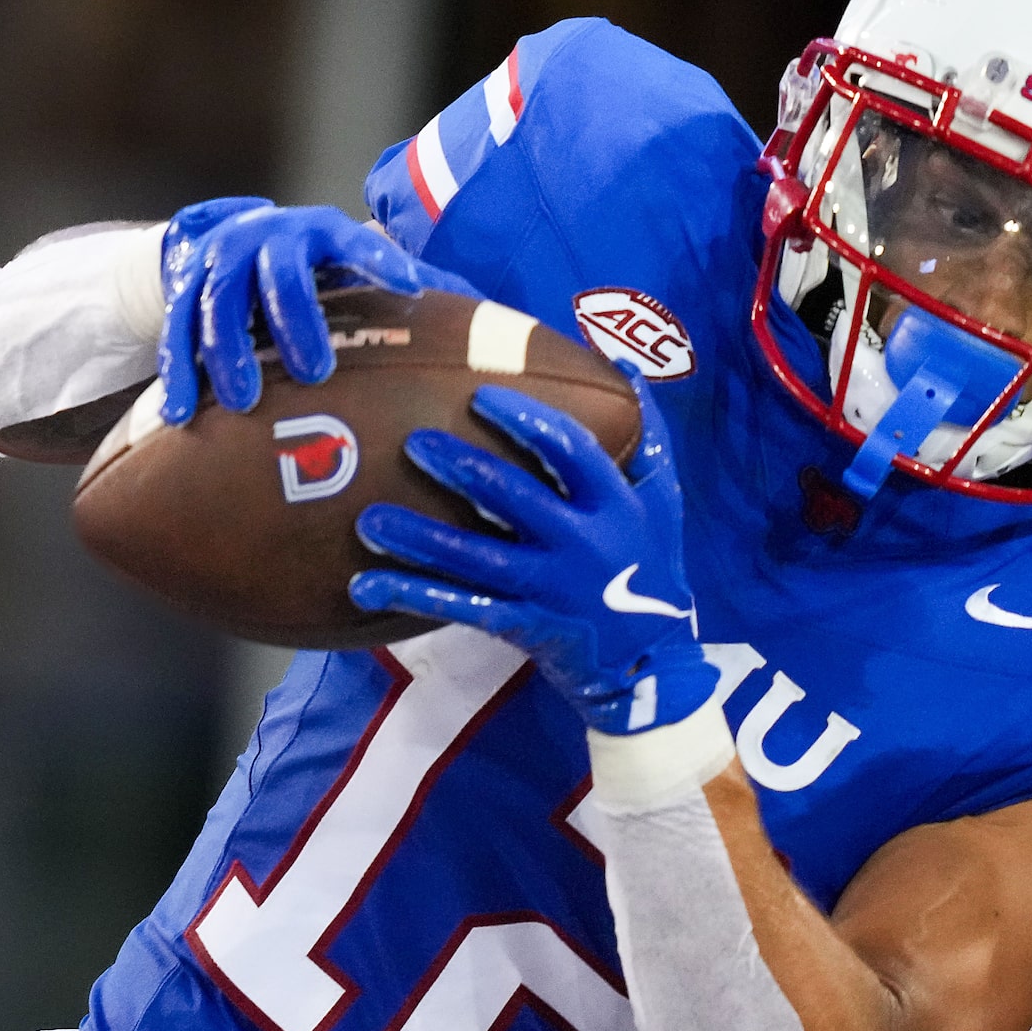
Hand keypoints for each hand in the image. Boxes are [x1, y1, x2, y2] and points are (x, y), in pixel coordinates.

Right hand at [156, 200, 427, 422]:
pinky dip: (179, 372)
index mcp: (319, 231)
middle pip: (280, 274)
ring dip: (228, 352)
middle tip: (316, 372)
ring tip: (245, 402)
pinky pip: (175, 332)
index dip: (381, 261)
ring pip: (219, 303)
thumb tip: (497, 316)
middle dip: (296, 320)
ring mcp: (219, 262)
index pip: (354, 242)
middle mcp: (266, 238)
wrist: (217, 238)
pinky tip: (181, 414)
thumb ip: (406, 282)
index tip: (412, 289)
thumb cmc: (308, 265)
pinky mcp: (181, 290)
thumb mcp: (349, 261)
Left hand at [349, 385, 717, 732]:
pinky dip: (414, 594)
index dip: (525, 420)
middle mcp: (583, 542)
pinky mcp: (524, 626)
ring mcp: (550, 588)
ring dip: (419, 537)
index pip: (569, 449)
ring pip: (476, 557)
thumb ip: (648, 436)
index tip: (480, 397)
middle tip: (413, 443)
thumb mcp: (664, 501)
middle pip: (514, 496)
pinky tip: (367, 584)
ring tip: (370, 519)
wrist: (652, 663)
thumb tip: (630, 368)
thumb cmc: (652, 567)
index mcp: (615, 503)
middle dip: (462, 466)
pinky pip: (461, 607)